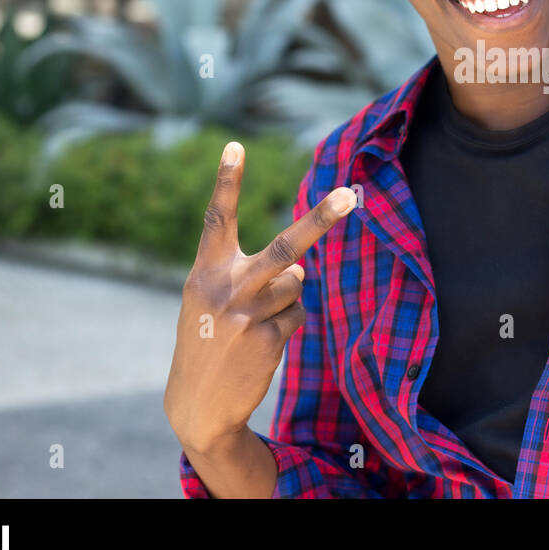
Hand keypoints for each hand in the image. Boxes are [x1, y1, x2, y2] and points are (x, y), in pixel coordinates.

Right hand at [164, 141, 355, 453]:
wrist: (197, 404)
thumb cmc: (209, 340)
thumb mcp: (210, 302)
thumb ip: (249, 275)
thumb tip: (302, 270)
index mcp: (204, 272)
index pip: (217, 219)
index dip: (226, 181)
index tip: (235, 145)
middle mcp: (224, 288)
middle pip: (286, 247)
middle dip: (322, 219)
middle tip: (351, 195)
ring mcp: (247, 314)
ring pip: (297, 285)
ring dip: (286, 300)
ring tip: (255, 324)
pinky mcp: (267, 339)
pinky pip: (298, 315)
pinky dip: (287, 325)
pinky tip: (261, 345)